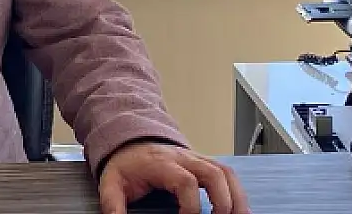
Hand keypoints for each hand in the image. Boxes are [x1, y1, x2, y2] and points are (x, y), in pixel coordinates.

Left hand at [98, 142, 248, 213]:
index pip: (185, 182)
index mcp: (161, 163)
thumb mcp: (111, 183)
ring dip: (236, 196)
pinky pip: (227, 174)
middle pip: (214, 173)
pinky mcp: (204, 164)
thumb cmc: (126, 165)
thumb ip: (113, 204)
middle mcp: (183, 159)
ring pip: (225, 172)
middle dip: (223, 200)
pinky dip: (237, 192)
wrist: (131, 143)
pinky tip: (240, 209)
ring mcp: (196, 160)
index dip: (191, 205)